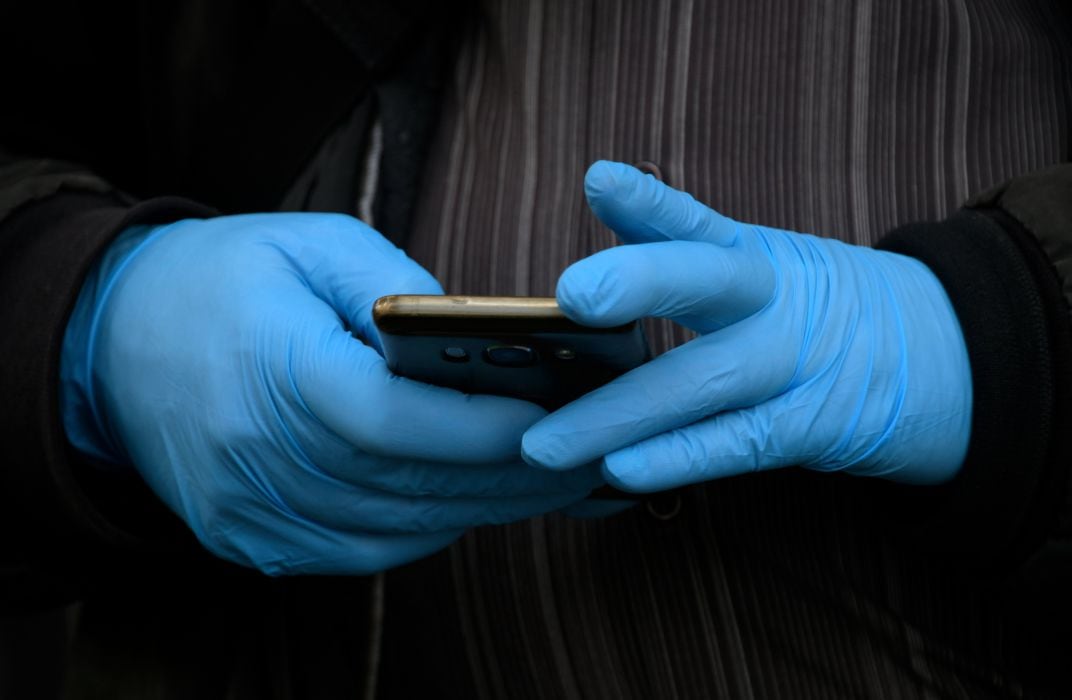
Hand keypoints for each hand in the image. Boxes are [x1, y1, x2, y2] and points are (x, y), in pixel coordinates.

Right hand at [61, 214, 599, 574]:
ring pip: (398, 529)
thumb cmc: (224, 279)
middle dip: (512, 478)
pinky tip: (474, 501)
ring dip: (482, 510)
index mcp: (277, 372)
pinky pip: (365, 550)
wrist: (113, 342)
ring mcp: (256, 512)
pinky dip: (429, 528)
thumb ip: (401, 289)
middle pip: (412, 485)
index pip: (397, 421)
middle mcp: (263, 458)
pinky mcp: (255, 539)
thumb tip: (484, 340)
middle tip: (587, 462)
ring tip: (551, 483)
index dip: (483, 428)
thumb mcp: (314, 245)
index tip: (555, 420)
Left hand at [522, 161, 971, 491]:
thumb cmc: (816, 314)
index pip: (694, 221)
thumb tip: (579, 290)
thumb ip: (683, 270)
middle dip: (639, 280)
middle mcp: (774, 299)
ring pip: (703, 381)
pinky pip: (736, 443)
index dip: (646, 202)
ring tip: (544, 445)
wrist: (944, 355)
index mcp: (753, 255)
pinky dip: (676, 457)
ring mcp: (796, 363)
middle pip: (707, 280)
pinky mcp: (813, 426)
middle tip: (572, 293)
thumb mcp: (764, 272)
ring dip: (617, 415)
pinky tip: (621, 469)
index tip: (598, 179)